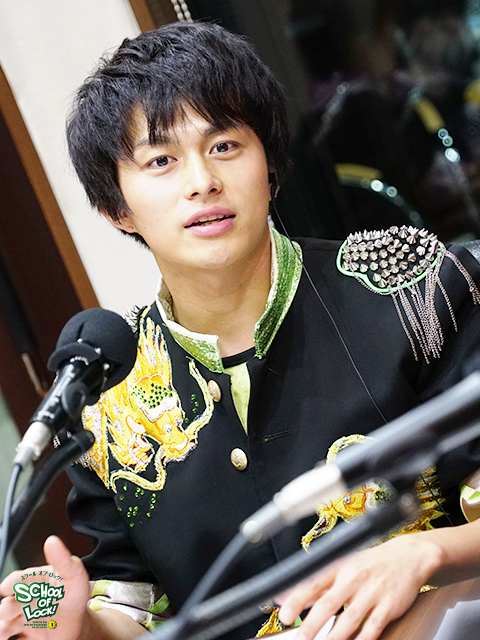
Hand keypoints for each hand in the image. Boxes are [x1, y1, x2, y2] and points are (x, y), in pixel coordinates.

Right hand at [0, 536, 90, 639]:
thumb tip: (52, 541)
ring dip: (2, 630)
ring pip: (4, 627)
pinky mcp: (25, 638)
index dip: (11, 583)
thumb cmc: (72, 591)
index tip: (7, 587)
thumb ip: (62, 559)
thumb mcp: (73, 573)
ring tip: (5, 632)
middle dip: (5, 609)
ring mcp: (23, 621)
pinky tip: (17, 639)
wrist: (80, 618)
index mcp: (32, 582)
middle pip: (6, 606)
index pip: (16, 580)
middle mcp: (23, 601)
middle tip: (9, 610)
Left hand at [277, 533, 443, 639]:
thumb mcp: (341, 565)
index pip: (313, 582)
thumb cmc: (370, 563)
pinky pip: (372, 628)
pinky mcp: (388, 607)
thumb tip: (283, 596)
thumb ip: (315, 583)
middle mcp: (353, 578)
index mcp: (339, 567)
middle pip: (329, 604)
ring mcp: (371, 593)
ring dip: (334, 638)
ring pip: (349, 620)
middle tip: (301, 638)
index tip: (284, 615)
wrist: (407, 557)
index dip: (297, 599)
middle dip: (312, 625)